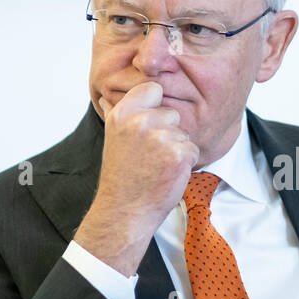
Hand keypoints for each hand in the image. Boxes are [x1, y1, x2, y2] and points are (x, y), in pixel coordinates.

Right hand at [73, 82, 199, 275]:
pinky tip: (166, 173)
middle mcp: (141, 122)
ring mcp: (161, 137)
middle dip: (166, 131)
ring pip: (183, 132)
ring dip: (175, 148)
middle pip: (172, 112)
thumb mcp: (112, 138)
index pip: (153, 88)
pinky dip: (184, 162)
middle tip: (148, 154)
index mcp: (123, 113)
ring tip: (155, 165)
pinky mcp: (179, 154)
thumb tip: (105, 95)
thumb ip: (115, 113)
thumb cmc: (121, 176)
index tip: (148, 123)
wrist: (124, 210)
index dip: (155, 105)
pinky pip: (192, 148)